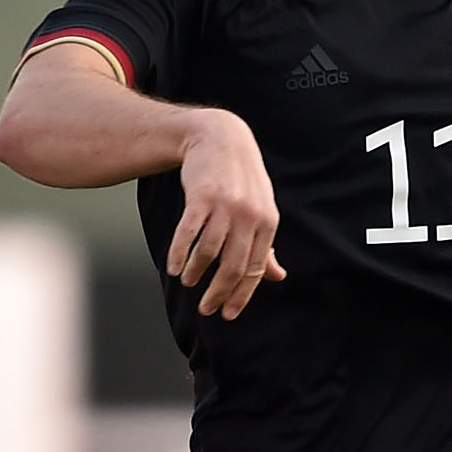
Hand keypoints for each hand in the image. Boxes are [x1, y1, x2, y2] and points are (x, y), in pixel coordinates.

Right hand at [165, 108, 286, 319]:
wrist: (221, 138)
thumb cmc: (242, 179)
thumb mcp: (262, 209)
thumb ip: (266, 245)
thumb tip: (277, 276)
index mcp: (268, 222)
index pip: (255, 268)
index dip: (241, 295)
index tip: (227, 313)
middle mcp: (249, 215)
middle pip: (233, 265)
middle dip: (218, 292)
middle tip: (206, 308)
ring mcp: (225, 205)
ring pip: (209, 251)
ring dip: (196, 272)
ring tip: (187, 281)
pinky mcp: (201, 196)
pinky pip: (188, 233)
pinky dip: (179, 254)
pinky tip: (173, 267)